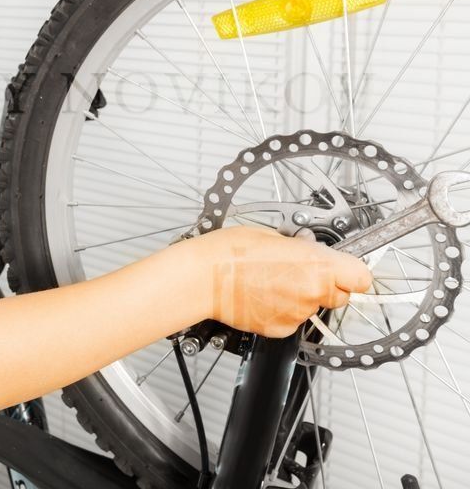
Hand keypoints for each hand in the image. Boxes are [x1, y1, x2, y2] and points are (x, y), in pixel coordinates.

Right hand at [185, 225, 373, 337]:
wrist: (202, 278)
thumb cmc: (228, 252)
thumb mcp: (273, 235)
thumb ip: (300, 249)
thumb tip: (309, 254)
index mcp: (316, 264)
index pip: (361, 277)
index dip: (352, 273)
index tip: (345, 270)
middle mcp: (312, 291)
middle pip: (340, 295)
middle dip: (325, 285)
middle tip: (299, 273)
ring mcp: (296, 313)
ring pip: (312, 307)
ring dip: (299, 297)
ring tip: (270, 282)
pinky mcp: (279, 329)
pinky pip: (291, 320)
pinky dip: (281, 311)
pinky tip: (262, 296)